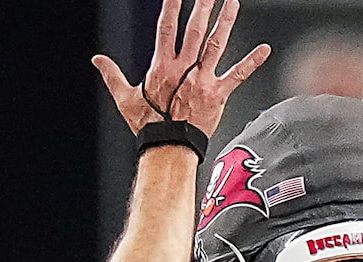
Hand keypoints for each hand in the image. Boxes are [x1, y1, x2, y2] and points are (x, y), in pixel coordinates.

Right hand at [93, 0, 270, 138]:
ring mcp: (203, 80)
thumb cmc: (149, 124)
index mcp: (162, 66)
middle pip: (194, 30)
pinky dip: (253, 62)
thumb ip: (112, 75)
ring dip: (225, 22)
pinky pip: (239, 75)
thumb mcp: (124, 97)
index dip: (170, 7)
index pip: (166, 28)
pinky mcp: (219, 94)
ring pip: (216, 44)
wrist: (170, 146)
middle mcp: (185, 68)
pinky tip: (265, 50)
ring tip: (232, 3)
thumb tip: (98, 60)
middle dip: (201, 7)